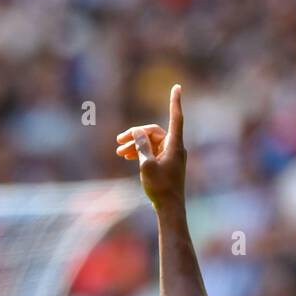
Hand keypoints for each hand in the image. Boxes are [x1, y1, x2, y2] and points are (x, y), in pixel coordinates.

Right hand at [116, 84, 185, 207]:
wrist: (170, 208)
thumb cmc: (160, 187)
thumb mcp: (147, 165)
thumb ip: (142, 146)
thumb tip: (138, 131)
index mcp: (175, 145)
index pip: (176, 117)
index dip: (175, 101)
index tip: (177, 87)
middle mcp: (175, 147)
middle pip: (153, 132)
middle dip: (135, 134)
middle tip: (118, 141)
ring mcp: (171, 155)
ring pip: (151, 143)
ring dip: (135, 145)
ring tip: (119, 152)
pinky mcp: (166, 163)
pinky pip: (152, 151)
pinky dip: (140, 152)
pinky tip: (126, 156)